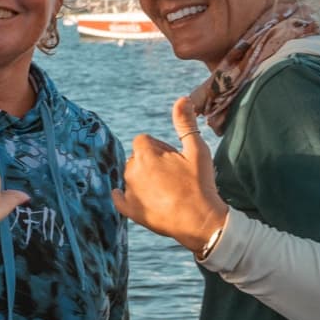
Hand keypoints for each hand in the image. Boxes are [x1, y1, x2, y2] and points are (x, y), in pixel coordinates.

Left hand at [112, 97, 229, 253]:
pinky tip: (131, 197)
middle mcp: (132, 170)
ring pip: (131, 177)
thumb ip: (185, 124)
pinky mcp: (129, 210)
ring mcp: (129, 191)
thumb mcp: (197, 150)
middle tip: (173, 176)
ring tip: (166, 190)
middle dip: (151, 163)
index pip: (143, 141)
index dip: (159, 148)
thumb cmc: (200, 184)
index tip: (173, 159)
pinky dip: (123, 196)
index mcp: (145, 154)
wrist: (201, 221)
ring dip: (143, 179)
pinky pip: (119, 198)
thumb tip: (182, 99)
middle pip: (137, 158)